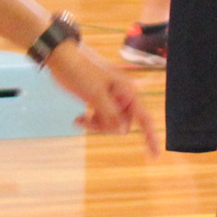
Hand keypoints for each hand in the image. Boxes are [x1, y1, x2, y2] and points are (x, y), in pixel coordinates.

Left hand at [45, 40, 159, 155]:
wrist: (61, 60)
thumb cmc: (80, 71)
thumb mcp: (95, 94)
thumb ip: (110, 113)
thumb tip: (122, 131)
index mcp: (127, 91)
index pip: (144, 118)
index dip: (150, 137)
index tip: (155, 156)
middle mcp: (122, 97)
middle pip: (123, 124)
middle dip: (107, 127)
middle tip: (90, 119)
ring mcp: (111, 100)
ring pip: (110, 124)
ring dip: (96, 125)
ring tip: (80, 120)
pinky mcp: (99, 103)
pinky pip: (100, 120)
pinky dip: (89, 122)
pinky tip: (77, 119)